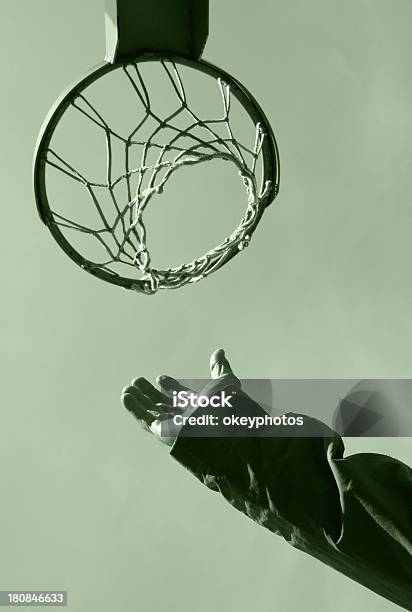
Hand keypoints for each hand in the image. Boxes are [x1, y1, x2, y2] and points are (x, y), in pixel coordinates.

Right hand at [121, 349, 238, 446]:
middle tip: (137, 381)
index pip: (179, 395)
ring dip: (138, 400)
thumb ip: (219, 368)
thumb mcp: (224, 382)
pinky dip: (134, 408)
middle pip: (162, 404)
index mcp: (197, 405)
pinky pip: (144, 419)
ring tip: (127, 389)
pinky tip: (125, 396)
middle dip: (149, 393)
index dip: (169, 386)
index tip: (160, 378)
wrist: (221, 427)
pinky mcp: (162, 431)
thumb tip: (220, 351)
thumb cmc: (225, 406)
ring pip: (150, 412)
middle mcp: (183, 416)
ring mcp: (172, 424)